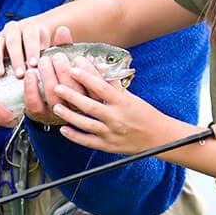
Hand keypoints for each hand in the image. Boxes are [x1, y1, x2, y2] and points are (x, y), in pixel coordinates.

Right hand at [0, 21, 71, 77]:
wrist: (32, 36)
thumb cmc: (44, 44)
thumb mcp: (53, 42)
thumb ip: (59, 42)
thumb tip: (63, 37)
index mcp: (30, 27)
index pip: (30, 37)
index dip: (32, 50)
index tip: (34, 64)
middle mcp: (13, 29)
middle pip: (12, 41)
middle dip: (16, 58)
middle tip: (19, 73)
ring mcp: (1, 36)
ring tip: (0, 74)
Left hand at [23, 33, 95, 125]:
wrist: (48, 104)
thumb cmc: (64, 78)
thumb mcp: (70, 63)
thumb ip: (68, 47)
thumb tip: (62, 30)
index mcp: (93, 96)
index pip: (97, 88)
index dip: (87, 73)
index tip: (78, 59)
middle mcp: (77, 108)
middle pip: (74, 93)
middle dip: (64, 72)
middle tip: (57, 57)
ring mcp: (59, 114)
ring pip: (55, 98)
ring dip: (48, 78)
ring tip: (43, 62)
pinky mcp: (41, 116)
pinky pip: (36, 105)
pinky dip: (32, 88)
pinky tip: (30, 75)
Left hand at [50, 59, 188, 154]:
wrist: (159, 138)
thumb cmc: (145, 114)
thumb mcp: (131, 97)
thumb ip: (113, 85)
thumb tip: (97, 70)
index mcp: (123, 103)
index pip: (101, 87)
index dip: (86, 77)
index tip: (74, 68)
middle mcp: (116, 118)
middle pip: (90, 106)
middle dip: (72, 96)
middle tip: (57, 86)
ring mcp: (111, 133)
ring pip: (86, 124)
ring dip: (69, 115)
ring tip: (56, 106)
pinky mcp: (108, 146)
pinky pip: (87, 142)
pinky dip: (74, 136)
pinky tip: (63, 129)